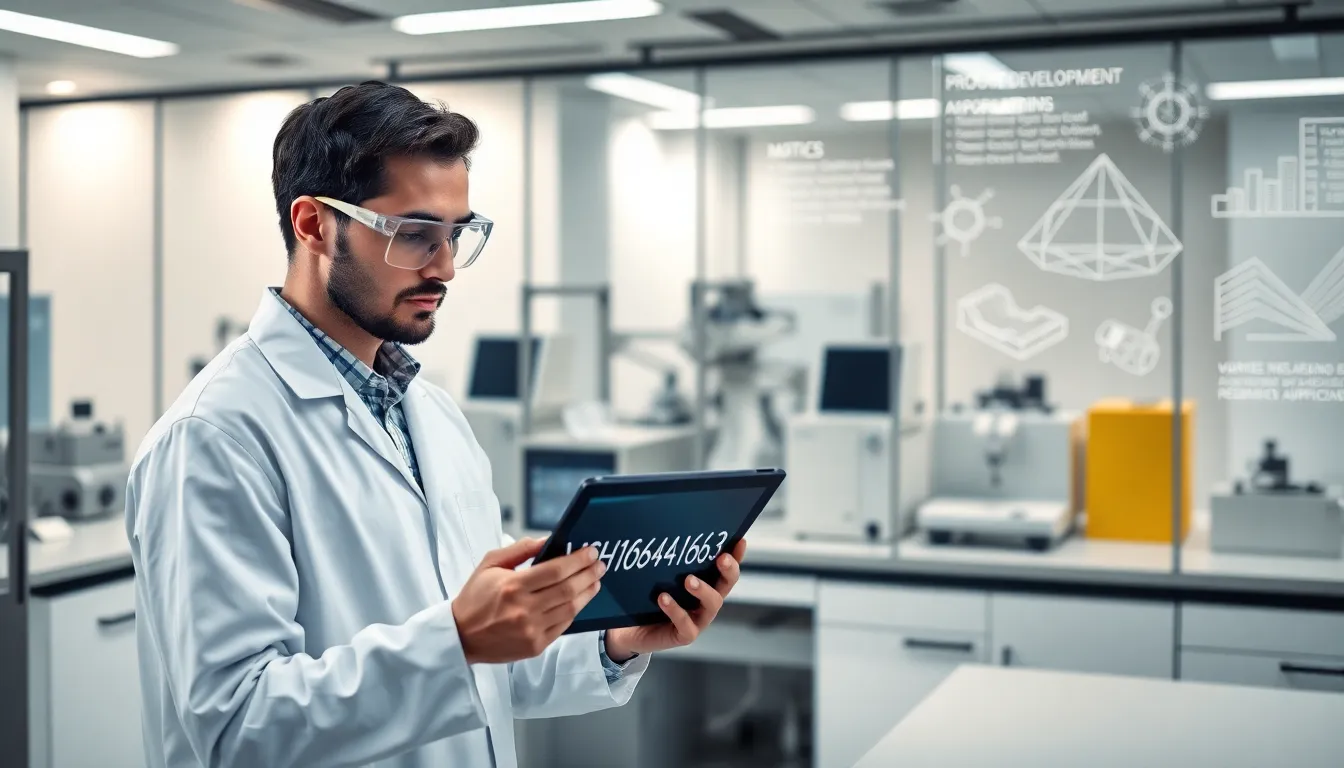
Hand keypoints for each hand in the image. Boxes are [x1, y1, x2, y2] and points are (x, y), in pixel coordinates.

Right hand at [452, 538, 605, 663]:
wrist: (461, 636)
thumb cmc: (475, 597)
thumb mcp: (490, 564)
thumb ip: (520, 549)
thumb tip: (548, 540)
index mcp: (512, 586)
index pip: (556, 570)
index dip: (578, 560)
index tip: (591, 552)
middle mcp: (524, 610)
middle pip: (568, 589)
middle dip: (588, 574)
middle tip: (599, 565)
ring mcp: (531, 630)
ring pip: (570, 609)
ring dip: (587, 593)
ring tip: (595, 581)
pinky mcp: (535, 646)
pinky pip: (563, 626)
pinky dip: (574, 611)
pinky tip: (580, 600)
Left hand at [604, 539, 746, 661]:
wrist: (630, 630)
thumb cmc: (646, 598)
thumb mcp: (658, 575)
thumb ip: (666, 558)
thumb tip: (663, 527)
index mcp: (706, 584)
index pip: (726, 568)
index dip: (736, 556)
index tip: (740, 541)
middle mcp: (706, 601)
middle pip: (727, 585)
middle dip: (728, 571)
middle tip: (722, 559)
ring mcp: (698, 619)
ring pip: (712, 605)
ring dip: (703, 590)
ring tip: (688, 580)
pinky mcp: (685, 635)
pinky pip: (686, 624)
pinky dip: (675, 610)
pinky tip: (663, 598)